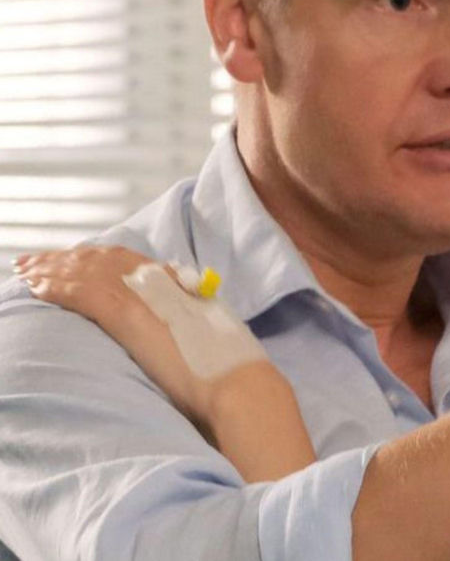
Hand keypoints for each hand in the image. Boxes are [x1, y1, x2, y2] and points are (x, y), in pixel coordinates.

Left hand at [14, 246, 265, 425]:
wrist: (234, 382)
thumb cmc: (228, 369)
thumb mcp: (211, 330)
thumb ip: (190, 315)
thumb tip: (180, 313)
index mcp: (177, 284)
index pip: (126, 261)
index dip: (95, 257)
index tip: (74, 258)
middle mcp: (157, 283)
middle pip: (101, 260)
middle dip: (65, 258)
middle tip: (36, 261)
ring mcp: (141, 297)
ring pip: (85, 272)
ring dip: (50, 269)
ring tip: (25, 270)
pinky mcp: (127, 316)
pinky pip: (80, 293)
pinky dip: (54, 286)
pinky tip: (34, 287)